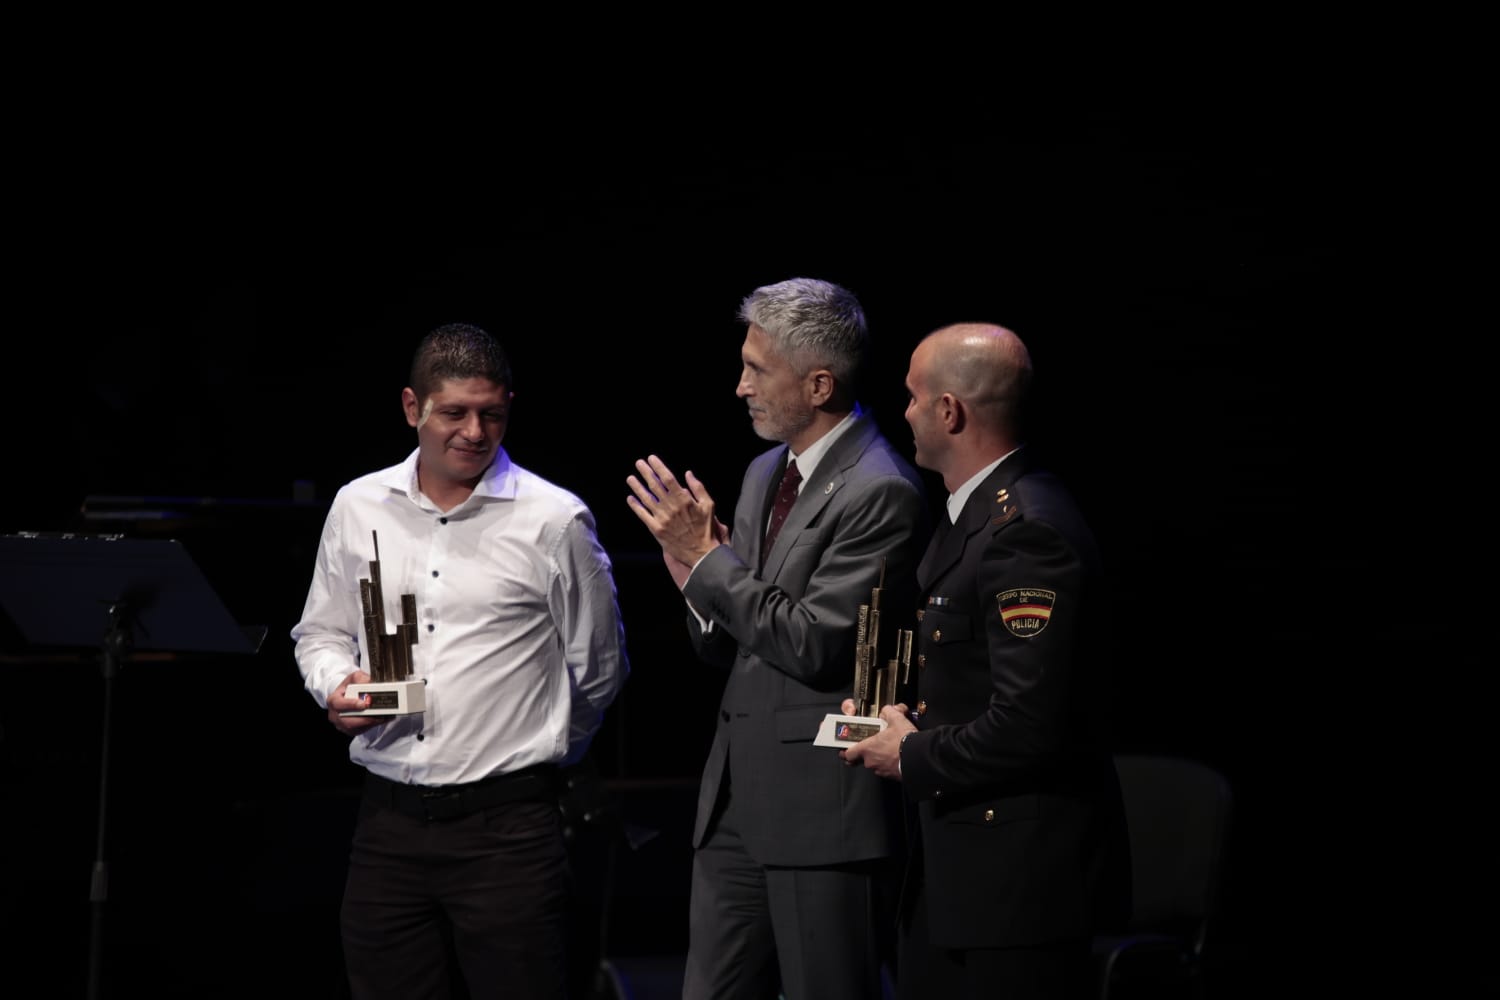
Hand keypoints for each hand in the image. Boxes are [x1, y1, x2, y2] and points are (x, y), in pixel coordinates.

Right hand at [327, 670, 385, 734]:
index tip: (364, 704)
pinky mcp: (350, 730)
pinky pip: (361, 730)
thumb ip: (361, 679)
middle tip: (380, 714)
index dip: (351, 705)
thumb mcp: (354, 678)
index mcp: (333, 700)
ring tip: (385, 716)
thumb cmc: (350, 687)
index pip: (339, 704)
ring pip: (357, 728)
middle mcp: (335, 715)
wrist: (347, 695)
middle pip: (349, 721)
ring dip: (372, 723)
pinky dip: (373, 725)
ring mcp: (341, 724)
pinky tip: (383, 719)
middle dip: (366, 719)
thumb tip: (370, 683)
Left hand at [626, 455, 722, 575]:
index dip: (658, 467)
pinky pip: (643, 515)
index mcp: (684, 499)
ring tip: (630, 478)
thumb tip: (688, 473)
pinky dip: (635, 506)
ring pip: (646, 499)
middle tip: (639, 463)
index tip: (651, 458)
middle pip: (654, 485)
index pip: (667, 478)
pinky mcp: (656, 530)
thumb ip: (698, 488)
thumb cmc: (706, 528)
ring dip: (637, 487)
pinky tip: (630, 498)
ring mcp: (662, 519)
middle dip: (645, 472)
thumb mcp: (709, 505)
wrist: (701, 553)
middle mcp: (671, 507)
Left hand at [840, 703, 914, 780]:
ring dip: (879, 757)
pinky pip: (886, 769)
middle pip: (861, 759)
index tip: (846, 747)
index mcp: (867, 749)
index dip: (845, 751)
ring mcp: (881, 770)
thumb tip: (888, 710)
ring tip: (889, 748)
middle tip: (872, 745)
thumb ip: (888, 712)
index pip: (847, 754)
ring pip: (875, 764)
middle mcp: (871, 762)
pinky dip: (889, 763)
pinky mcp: (892, 776)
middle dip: (866, 752)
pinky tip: (897, 755)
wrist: (920, 758)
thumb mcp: (896, 719)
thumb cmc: (905, 740)